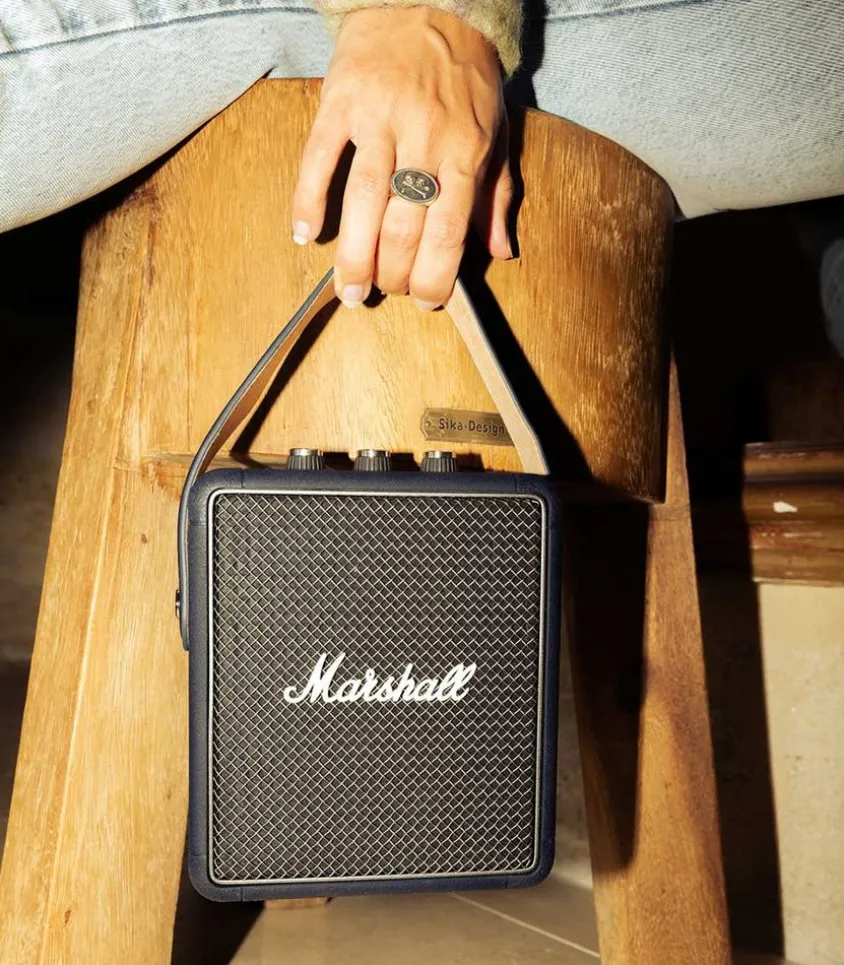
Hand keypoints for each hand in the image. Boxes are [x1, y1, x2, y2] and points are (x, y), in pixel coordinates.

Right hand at [291, 7, 512, 309]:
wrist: (429, 0)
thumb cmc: (465, 77)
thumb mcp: (495, 133)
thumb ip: (496, 195)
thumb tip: (500, 251)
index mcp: (465, 151)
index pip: (449, 232)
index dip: (434, 276)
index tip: (424, 301)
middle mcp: (424, 137)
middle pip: (403, 225)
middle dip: (391, 274)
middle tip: (380, 295)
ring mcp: (380, 117)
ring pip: (364, 200)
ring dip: (353, 255)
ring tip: (347, 289)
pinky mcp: (341, 99)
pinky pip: (319, 157)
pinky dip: (309, 199)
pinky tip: (305, 235)